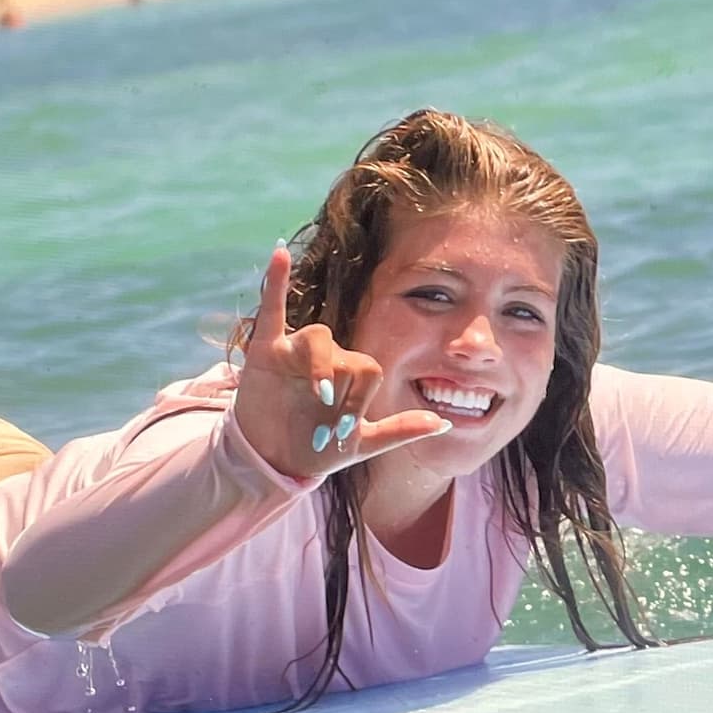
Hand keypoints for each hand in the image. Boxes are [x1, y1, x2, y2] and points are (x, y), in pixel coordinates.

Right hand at [233, 241, 452, 479]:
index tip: (343, 432)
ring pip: (317, 339)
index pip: (367, 371)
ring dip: (321, 369)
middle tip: (326, 426)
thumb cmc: (317, 447)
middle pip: (344, 357)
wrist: (272, 459)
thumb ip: (400, 430)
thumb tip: (445, 423)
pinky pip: (272, 307)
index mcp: (350, 373)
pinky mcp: (266, 349)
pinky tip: (280, 253)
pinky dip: (276, 280)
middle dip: (339, 394)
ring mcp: (297, 350)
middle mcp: (328, 356)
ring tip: (319, 395)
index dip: (359, 401)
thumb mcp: (361, 444)